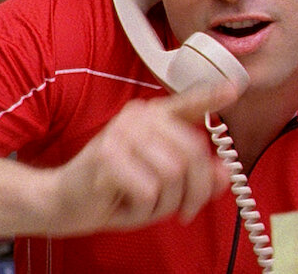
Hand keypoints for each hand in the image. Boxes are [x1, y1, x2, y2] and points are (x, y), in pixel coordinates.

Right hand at [46, 81, 239, 234]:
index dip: (211, 96)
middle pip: (193, 154)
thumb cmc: (114, 189)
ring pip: (173, 175)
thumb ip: (193, 177)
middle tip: (185, 210)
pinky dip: (143, 209)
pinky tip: (126, 203)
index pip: (187, 103)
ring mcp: (121, 134)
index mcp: (152, 118)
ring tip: (146, 203)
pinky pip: (149, 191)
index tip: (233, 88)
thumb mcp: (162, 186)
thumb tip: (224, 174)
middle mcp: (138, 118)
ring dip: (165, 203)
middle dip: (195, 192)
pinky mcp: (107, 156)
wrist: (64, 200)